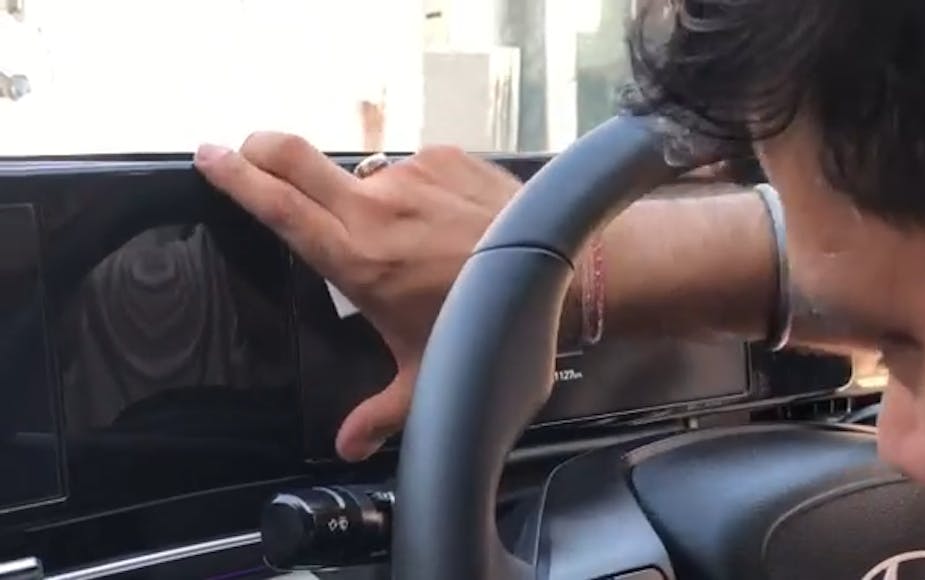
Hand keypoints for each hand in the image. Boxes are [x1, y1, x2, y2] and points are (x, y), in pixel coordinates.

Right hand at [193, 133, 521, 460]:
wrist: (558, 271)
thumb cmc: (486, 325)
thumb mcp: (425, 378)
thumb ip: (378, 414)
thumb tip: (347, 445)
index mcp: (356, 260)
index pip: (278, 206)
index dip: (235, 177)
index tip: (209, 157)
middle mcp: (374, 209)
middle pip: (294, 156)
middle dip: (262, 149)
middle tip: (251, 153)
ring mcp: (409, 175)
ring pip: (361, 174)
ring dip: (365, 197)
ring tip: (411, 240)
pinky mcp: (443, 157)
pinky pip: (410, 169)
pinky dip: (414, 192)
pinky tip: (443, 225)